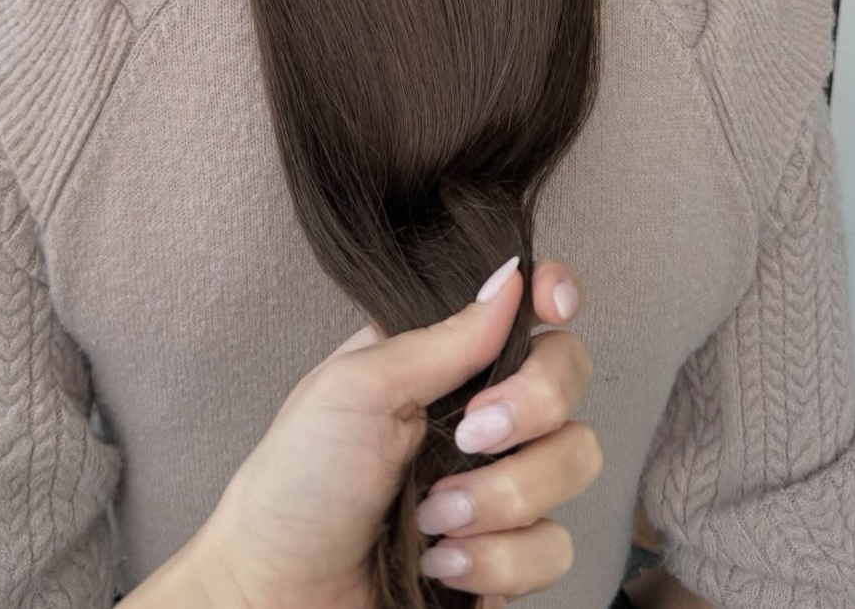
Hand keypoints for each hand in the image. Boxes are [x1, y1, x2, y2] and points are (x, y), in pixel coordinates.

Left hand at [185, 257, 599, 608]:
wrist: (278, 594)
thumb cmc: (297, 482)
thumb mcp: (357, 389)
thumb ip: (444, 339)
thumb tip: (510, 277)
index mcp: (442, 361)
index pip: (524, 309)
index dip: (554, 294)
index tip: (553, 306)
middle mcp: (481, 413)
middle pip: (568, 377)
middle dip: (532, 405)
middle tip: (470, 436)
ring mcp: (501, 484)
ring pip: (575, 461)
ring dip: (502, 497)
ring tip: (434, 520)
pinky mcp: (510, 556)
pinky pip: (555, 546)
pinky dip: (496, 559)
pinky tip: (442, 565)